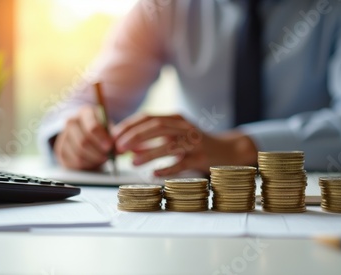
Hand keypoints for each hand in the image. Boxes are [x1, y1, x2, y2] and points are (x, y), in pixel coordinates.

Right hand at [53, 105, 112, 169]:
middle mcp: (71, 122)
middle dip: (98, 152)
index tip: (110, 146)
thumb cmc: (102, 131)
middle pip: (83, 142)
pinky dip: (86, 164)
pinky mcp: (61, 150)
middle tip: (108, 157)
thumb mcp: (108, 129)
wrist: (86, 134)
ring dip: (93, 159)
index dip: (101, 138)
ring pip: (78, 153)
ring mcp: (64, 136)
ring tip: (103, 159)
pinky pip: (74, 162)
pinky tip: (94, 162)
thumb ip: (114, 137)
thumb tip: (119, 149)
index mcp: (85, 113)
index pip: (92, 127)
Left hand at [113, 113, 257, 175]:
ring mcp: (194, 142)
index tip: (115, 136)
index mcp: (176, 118)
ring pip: (169, 145)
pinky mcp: (201, 158)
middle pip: (157, 127)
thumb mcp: (173, 137)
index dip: (130, 126)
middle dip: (135, 136)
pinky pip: (182, 164)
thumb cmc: (194, 144)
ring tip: (132, 163)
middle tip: (119, 148)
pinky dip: (167, 168)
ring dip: (148, 153)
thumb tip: (128, 148)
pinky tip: (154, 173)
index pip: (149, 117)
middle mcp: (185, 127)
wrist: (226, 151)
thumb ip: (151, 140)